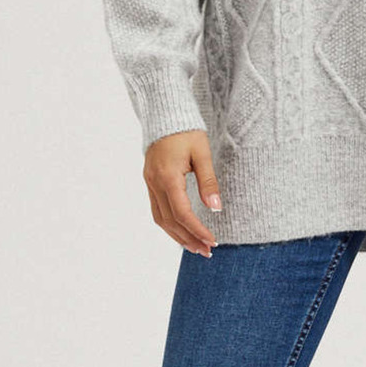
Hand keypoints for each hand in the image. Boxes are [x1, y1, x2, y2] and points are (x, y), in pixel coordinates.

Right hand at [143, 130, 222, 255]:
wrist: (165, 115)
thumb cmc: (186, 131)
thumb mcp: (202, 153)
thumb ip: (208, 182)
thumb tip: (215, 209)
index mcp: (168, 176)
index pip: (182, 213)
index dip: (197, 230)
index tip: (212, 241)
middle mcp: (155, 183)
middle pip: (170, 221)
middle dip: (189, 239)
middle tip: (207, 251)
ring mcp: (150, 183)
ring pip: (161, 219)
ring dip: (178, 236)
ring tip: (196, 247)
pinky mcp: (150, 182)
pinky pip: (157, 210)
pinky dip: (170, 225)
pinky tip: (182, 231)